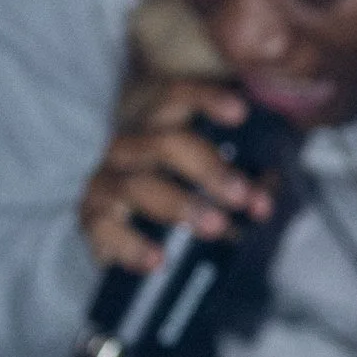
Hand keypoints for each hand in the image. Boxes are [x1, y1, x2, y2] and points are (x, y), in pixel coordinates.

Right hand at [79, 74, 269, 275]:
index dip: (206, 99)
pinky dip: (131, 245)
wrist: (118, 216)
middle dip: (208, 168)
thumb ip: (240, 180)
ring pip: (138, 185)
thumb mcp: (209, 171)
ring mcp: (106, 177)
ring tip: (215, 225)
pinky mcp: (92, 215)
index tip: (240, 112)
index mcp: (159, 118)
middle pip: (165, 143)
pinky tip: (158, 261)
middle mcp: (129, 142)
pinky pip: (104, 228)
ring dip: (180, 204)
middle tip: (242, 194)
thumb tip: (265, 202)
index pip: (177, 94)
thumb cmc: (176, 180)